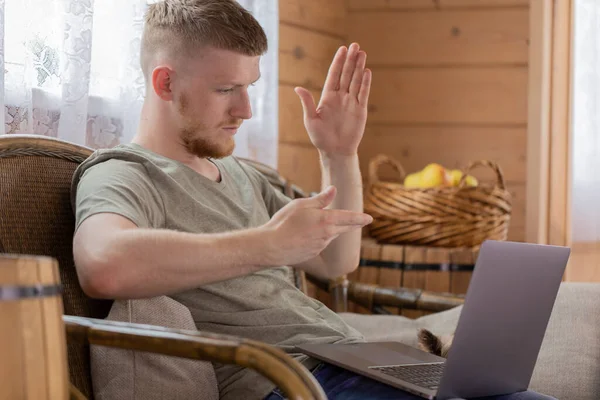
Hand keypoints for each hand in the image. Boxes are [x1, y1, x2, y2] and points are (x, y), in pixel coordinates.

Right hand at [262, 186, 372, 266]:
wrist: (272, 246)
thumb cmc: (284, 222)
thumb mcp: (301, 205)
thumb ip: (320, 199)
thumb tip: (334, 190)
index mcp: (326, 220)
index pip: (349, 218)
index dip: (360, 218)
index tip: (369, 219)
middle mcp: (328, 235)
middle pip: (344, 228)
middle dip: (352, 224)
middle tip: (360, 221)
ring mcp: (321, 246)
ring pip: (331, 235)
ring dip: (330, 230)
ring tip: (313, 225)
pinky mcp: (314, 253)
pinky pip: (321, 243)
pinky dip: (318, 238)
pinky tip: (304, 236)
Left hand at [294, 42, 371, 156]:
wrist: (335, 152)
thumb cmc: (320, 138)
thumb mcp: (311, 120)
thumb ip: (307, 103)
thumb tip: (298, 88)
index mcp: (327, 97)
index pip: (334, 75)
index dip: (338, 62)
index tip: (342, 49)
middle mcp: (340, 97)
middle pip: (347, 74)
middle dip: (350, 60)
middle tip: (355, 45)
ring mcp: (351, 102)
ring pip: (356, 81)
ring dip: (359, 67)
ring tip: (363, 53)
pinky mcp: (360, 110)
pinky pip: (363, 94)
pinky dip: (365, 83)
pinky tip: (367, 72)